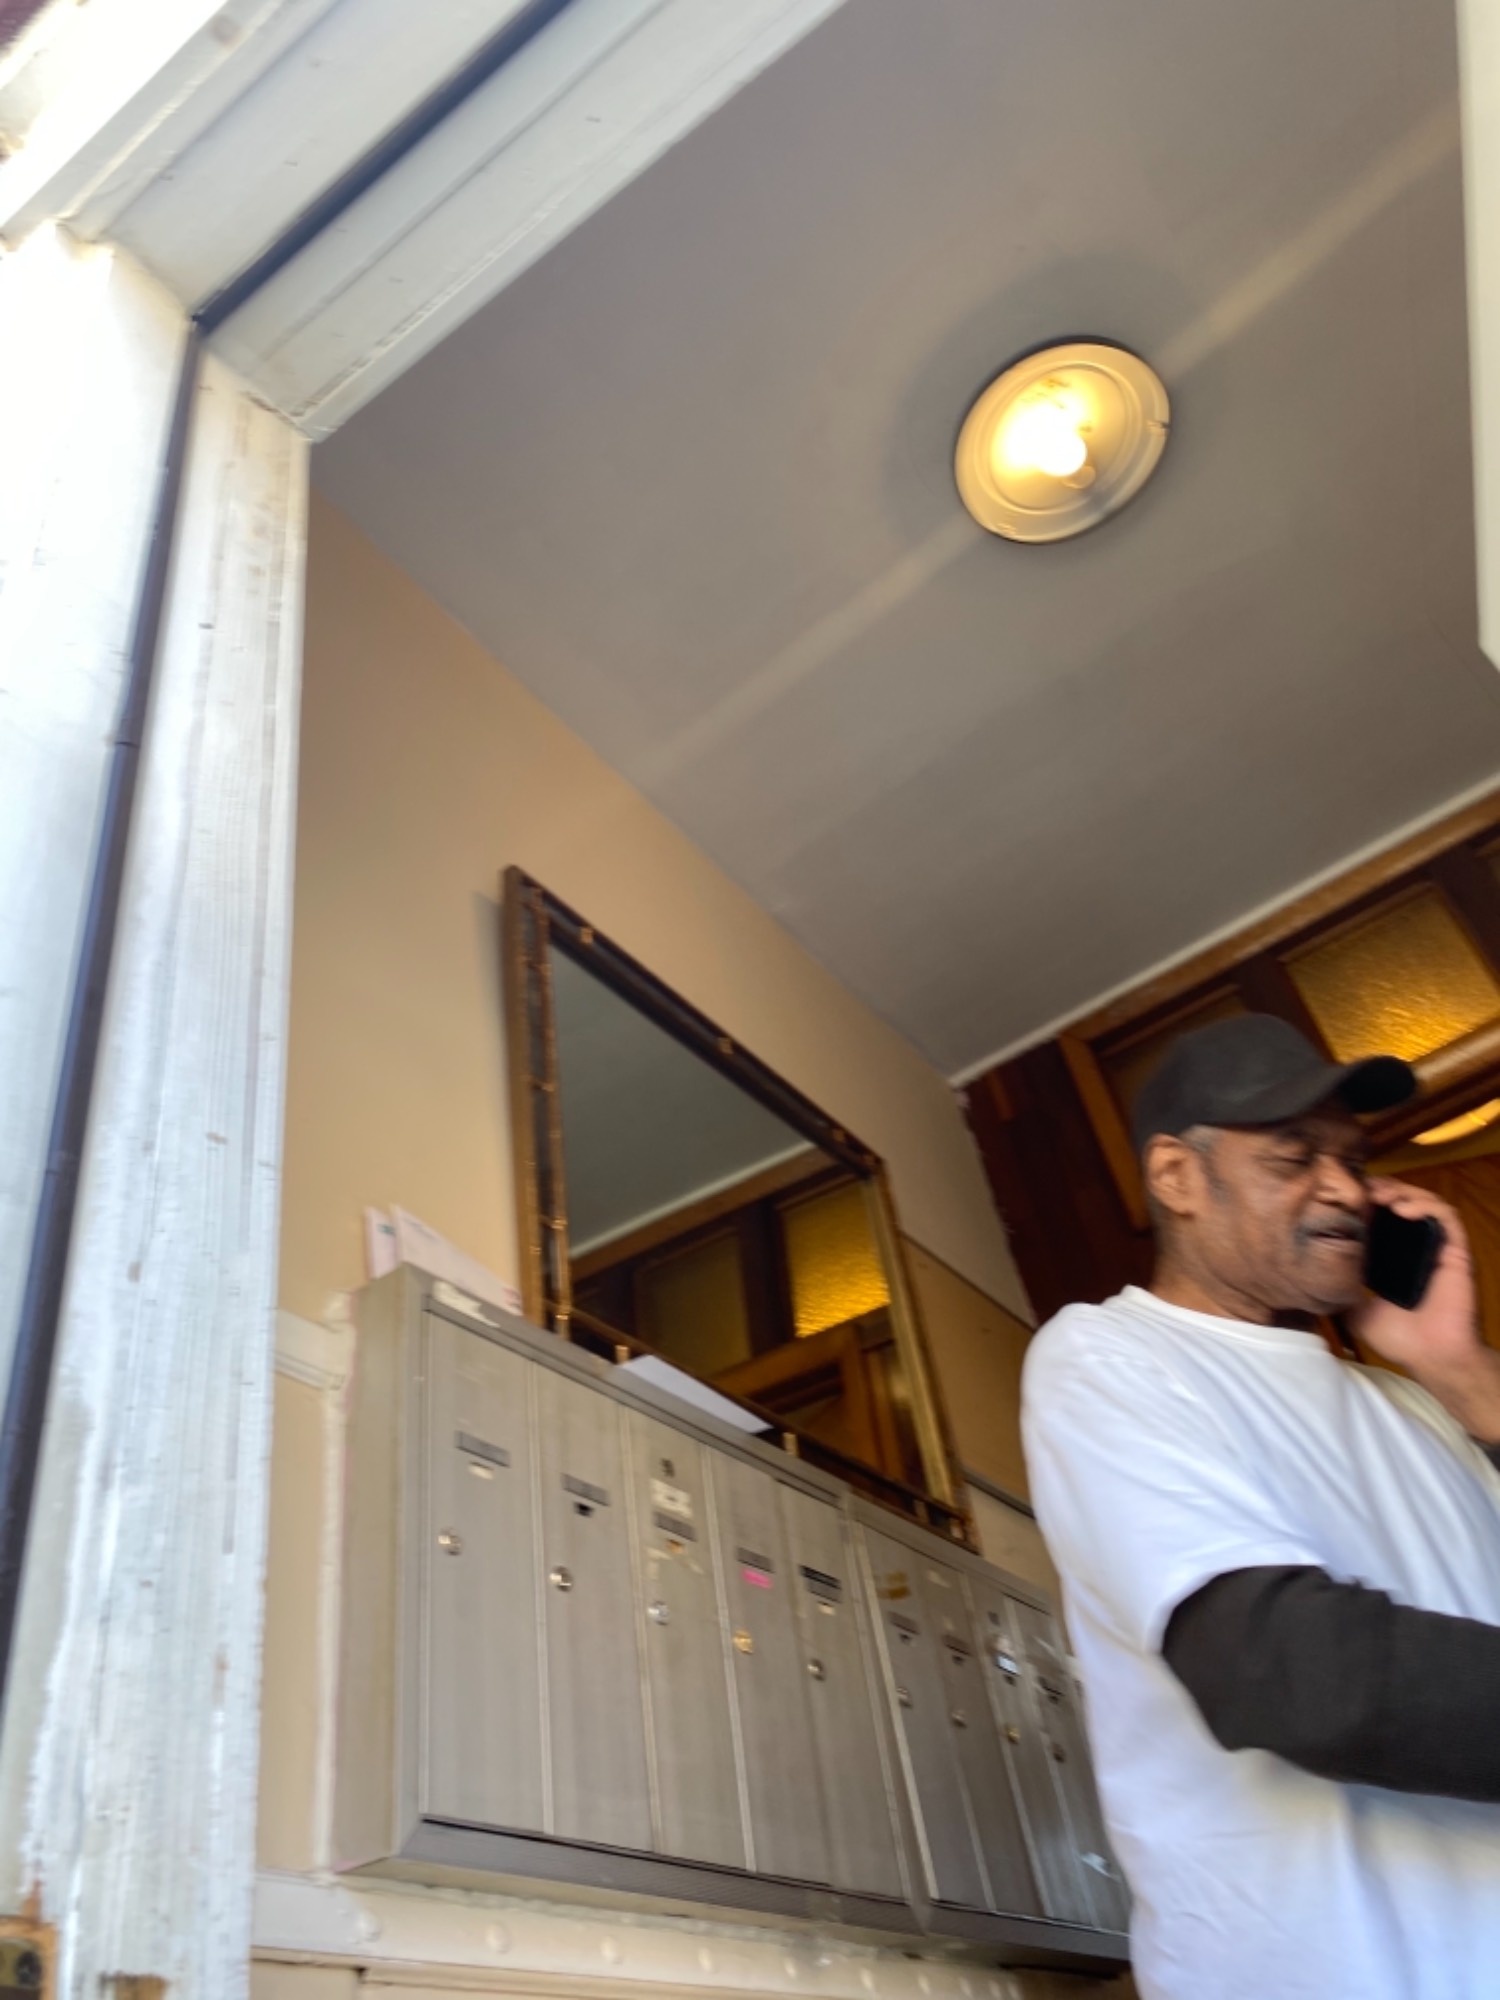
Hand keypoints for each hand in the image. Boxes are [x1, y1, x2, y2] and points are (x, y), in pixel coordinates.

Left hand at [1356, 1179, 1499, 1442]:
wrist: (1432, 1358)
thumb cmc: (1399, 1338)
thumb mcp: (1354, 1309)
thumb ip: (1337, 1288)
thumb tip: (1305, 1275)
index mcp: (1394, 1257)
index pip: (1381, 1217)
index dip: (1364, 1201)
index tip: (1341, 1194)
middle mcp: (1417, 1247)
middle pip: (1402, 1202)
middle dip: (1381, 1189)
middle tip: (1359, 1187)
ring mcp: (1438, 1247)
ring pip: (1425, 1202)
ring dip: (1402, 1191)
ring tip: (1379, 1195)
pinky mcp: (1456, 1251)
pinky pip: (1447, 1218)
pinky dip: (1426, 1206)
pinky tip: (1403, 1209)